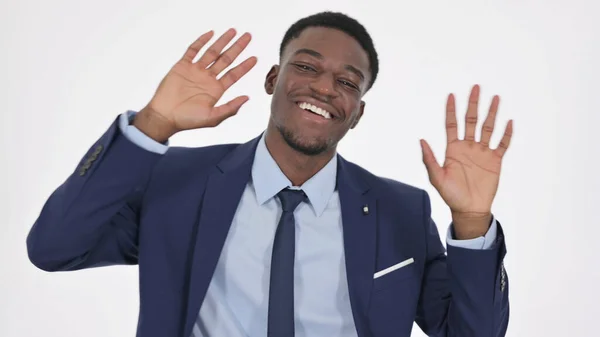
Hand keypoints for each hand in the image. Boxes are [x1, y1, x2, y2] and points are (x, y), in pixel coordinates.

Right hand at [134, 29, 257, 141]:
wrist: (165, 116)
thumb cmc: (188, 120)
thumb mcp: (213, 118)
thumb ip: (230, 108)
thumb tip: (247, 98)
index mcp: (216, 89)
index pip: (234, 74)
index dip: (244, 66)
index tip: (255, 57)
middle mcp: (208, 78)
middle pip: (226, 59)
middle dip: (237, 48)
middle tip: (248, 36)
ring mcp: (195, 70)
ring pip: (212, 52)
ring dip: (222, 41)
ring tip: (233, 31)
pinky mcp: (182, 66)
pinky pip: (193, 50)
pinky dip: (201, 41)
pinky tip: (210, 34)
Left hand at [420, 85, 512, 237]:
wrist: (469, 209)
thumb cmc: (451, 195)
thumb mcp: (437, 177)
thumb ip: (429, 159)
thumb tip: (421, 141)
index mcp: (453, 149)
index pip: (451, 124)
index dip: (451, 110)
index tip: (451, 95)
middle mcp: (468, 147)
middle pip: (471, 121)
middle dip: (473, 104)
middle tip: (476, 88)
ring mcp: (482, 153)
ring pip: (488, 128)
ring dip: (492, 114)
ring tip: (496, 98)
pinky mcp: (495, 161)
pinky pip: (502, 144)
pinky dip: (506, 134)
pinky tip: (509, 122)